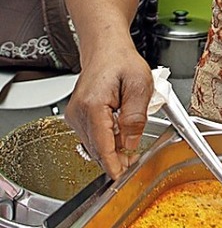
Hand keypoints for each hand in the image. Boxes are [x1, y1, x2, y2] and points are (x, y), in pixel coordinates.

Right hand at [65, 45, 153, 178]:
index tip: (121, 178)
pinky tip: (118, 129)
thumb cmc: (121, 61)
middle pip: (97, 148)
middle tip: (134, 160)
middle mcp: (78, 112)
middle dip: (116, 158)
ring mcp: (74, 115)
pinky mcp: (76, 116)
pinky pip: (91, 136)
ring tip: (129, 138)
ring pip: (94, 144)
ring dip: (111, 148)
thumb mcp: (140, 85)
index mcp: (93, 104)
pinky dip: (105, 139)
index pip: (102, 145)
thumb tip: (130, 144)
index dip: (113, 164)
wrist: (106, 49)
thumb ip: (135, 117)